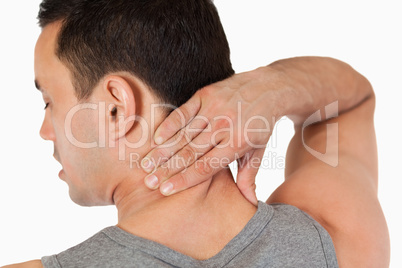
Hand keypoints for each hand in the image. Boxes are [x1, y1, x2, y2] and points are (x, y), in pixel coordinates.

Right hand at [141, 67, 279, 204]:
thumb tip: (249, 204)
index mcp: (237, 143)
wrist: (269, 87)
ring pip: (183, 134)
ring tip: (146, 164)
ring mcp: (214, 109)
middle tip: (149, 181)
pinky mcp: (206, 95)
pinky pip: (183, 112)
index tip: (165, 190)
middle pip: (190, 152)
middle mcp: (224, 126)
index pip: (205, 167)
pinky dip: (169, 125)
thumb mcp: (258, 151)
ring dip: (163, 150)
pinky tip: (156, 138)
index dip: (184, 179)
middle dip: (167, 169)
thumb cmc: (261, 124)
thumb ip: (249, 177)